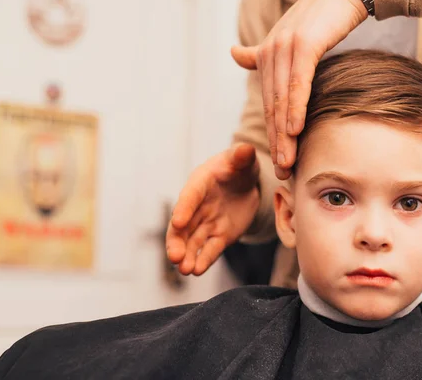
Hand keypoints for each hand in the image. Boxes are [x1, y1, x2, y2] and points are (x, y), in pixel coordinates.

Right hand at [166, 143, 260, 274]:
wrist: (246, 183)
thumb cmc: (239, 166)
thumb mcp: (242, 159)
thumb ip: (242, 156)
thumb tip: (245, 150)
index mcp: (200, 183)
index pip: (190, 196)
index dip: (184, 208)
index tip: (178, 221)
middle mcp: (198, 206)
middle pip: (183, 226)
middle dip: (177, 241)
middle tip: (175, 257)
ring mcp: (206, 223)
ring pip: (193, 242)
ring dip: (188, 255)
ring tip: (184, 270)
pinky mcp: (219, 236)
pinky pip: (210, 250)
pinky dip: (204, 260)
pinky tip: (198, 270)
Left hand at [231, 0, 366, 178]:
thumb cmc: (318, 16)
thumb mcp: (287, 38)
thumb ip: (259, 52)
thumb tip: (234, 53)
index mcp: (266, 56)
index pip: (269, 104)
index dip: (272, 134)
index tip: (277, 162)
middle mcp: (271, 53)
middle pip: (272, 108)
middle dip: (276, 143)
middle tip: (281, 172)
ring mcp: (286, 49)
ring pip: (282, 101)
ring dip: (284, 135)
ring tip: (286, 161)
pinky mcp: (305, 45)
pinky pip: (298, 83)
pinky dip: (295, 108)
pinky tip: (294, 130)